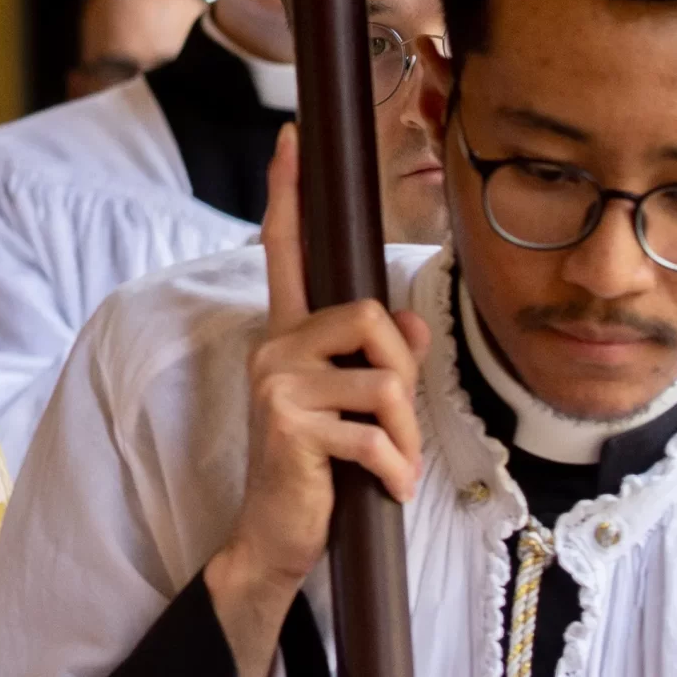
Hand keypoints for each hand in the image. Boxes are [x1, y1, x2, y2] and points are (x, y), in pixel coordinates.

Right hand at [204, 126, 430, 676]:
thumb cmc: (321, 472)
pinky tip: (384, 490)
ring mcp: (275, 384)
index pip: (284, 250)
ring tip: (386, 468)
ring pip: (382, 377)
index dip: (288, 194)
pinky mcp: (287, 425)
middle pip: (369, 315)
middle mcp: (272, 348)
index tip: (292, 138)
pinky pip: (373, 430)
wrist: (277, 538)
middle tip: (392, 429)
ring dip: (403, 436)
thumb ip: (380, 358)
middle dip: (402, 375)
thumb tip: (404, 322)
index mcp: (287, 337)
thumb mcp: (358, 408)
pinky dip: (394, 469)